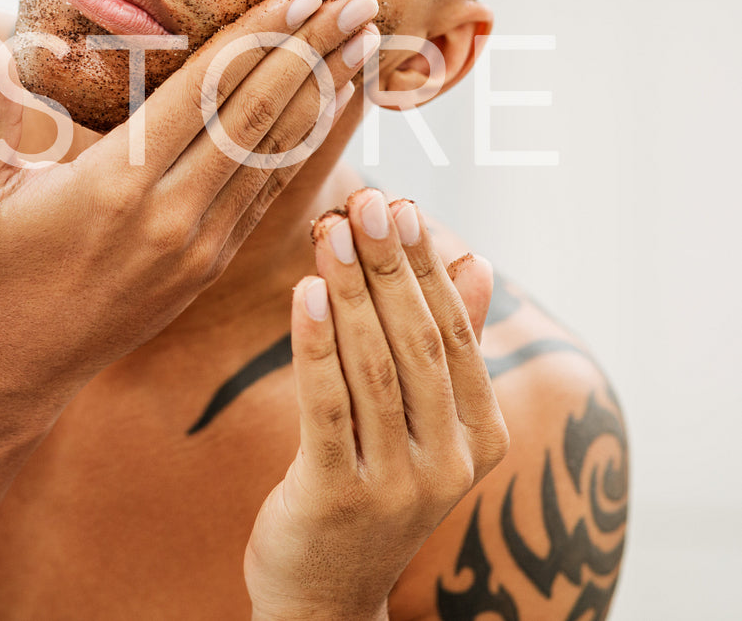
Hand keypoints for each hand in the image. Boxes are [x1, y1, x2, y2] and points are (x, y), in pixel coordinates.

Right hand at [0, 0, 379, 391]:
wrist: (13, 364)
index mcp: (117, 183)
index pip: (205, 94)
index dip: (259, 40)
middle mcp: (170, 215)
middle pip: (257, 118)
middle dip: (313, 54)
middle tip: (361, 2)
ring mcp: (197, 246)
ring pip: (276, 158)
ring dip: (324, 97)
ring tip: (366, 45)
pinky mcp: (208, 267)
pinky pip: (269, 197)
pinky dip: (308, 149)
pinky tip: (332, 113)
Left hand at [243, 191, 506, 620]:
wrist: (324, 593)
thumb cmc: (369, 489)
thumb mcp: (420, 423)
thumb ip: (447, 347)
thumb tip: (474, 262)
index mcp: (480, 435)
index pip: (453, 333)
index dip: (425, 266)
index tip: (401, 205)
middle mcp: (449, 461)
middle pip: (417, 342)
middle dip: (389, 265)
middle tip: (366, 202)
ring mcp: (397, 484)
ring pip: (374, 368)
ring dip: (350, 291)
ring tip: (327, 231)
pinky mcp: (337, 495)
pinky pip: (328, 407)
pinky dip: (316, 346)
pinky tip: (304, 294)